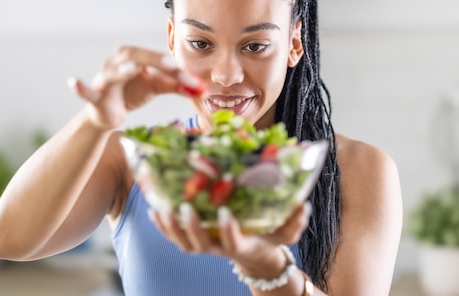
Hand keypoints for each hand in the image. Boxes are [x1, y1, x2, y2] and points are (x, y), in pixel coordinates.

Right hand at [68, 46, 204, 129]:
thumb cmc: (131, 93)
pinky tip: (74, 82)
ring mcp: (104, 78)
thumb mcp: (156, 88)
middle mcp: (117, 63)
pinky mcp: (95, 96)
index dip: (172, 66)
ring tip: (132, 69)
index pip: (154, 56)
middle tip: (171, 66)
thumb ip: (176, 85)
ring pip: (111, 70)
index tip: (190, 78)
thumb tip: (201, 87)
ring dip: (121, 70)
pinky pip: (86, 90)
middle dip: (153, 59)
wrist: (109, 113)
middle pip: (133, 54)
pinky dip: (80, 87)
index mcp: (134, 57)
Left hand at [149, 201, 311, 267]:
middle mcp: (218, 248)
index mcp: (240, 245)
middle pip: (199, 244)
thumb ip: (295, 222)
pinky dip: (162, 225)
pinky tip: (154, 208)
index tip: (225, 212)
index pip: (232, 243)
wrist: (253, 253)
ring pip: (182, 242)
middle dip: (191, 227)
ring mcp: (203, 246)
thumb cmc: (269, 238)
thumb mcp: (285, 233)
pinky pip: (173, 236)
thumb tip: (304, 205)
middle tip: (185, 207)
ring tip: (162, 206)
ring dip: (170, 226)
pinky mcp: (193, 241)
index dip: (228, 230)